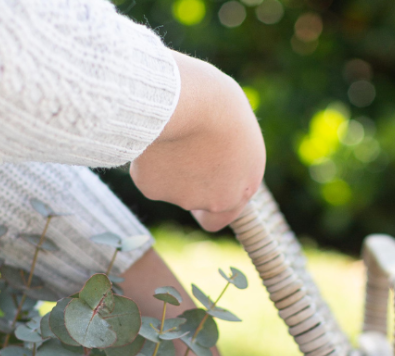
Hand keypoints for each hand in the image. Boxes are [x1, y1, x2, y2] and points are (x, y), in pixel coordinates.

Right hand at [130, 52, 264, 231]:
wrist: (182, 100)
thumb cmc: (213, 99)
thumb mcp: (235, 127)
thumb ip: (226, 154)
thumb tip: (206, 159)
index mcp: (244, 185)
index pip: (221, 217)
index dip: (210, 201)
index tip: (201, 183)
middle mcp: (216, 200)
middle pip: (195, 199)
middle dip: (190, 179)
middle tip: (185, 142)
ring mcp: (184, 200)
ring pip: (171, 186)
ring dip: (171, 164)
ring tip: (174, 129)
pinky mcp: (154, 191)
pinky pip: (150, 175)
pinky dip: (151, 160)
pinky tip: (156, 136)